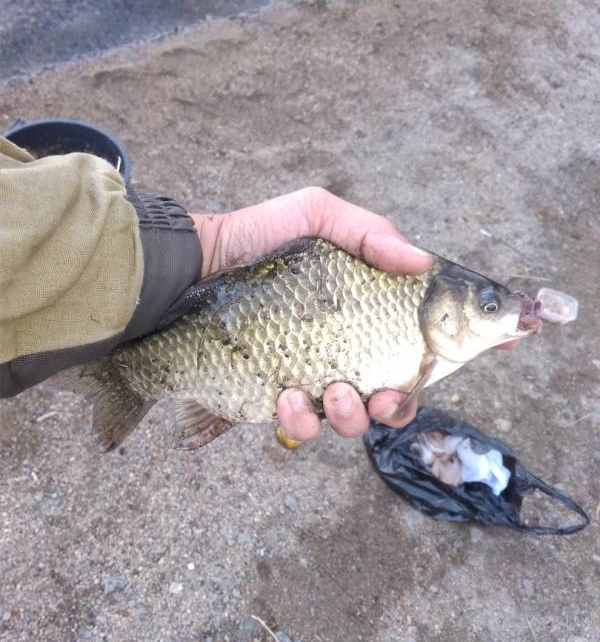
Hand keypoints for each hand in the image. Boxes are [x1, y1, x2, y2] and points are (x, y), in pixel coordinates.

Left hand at [191, 187, 431, 441]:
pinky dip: (299, 421)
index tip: (412, 377)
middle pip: (381, 402)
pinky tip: (287, 397)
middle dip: (389, 410)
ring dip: (348, 417)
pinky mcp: (267, 398)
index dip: (414, 378)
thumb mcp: (316, 215)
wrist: (193, 264)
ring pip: (342, 422)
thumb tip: (422, 262)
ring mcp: (302, 380)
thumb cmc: (257, 237)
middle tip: (377, 395)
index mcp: (356, 321)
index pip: (400, 359)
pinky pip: (295, 426)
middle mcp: (335, 355)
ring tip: (334, 394)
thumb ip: (371, 232)